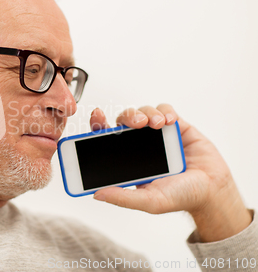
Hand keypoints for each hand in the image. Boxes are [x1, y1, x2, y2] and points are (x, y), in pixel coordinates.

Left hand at [89, 104, 251, 241]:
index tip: (97, 116)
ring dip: (147, 113)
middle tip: (136, 124)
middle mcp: (140, 144)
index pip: (107, 138)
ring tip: (156, 124)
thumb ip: (123, 197)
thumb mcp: (149, 201)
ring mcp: (158, 134)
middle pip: (124, 120)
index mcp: (128, 159)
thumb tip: (97, 194)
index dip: (99, 125)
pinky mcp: (176, 127)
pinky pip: (165, 110)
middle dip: (127, 117)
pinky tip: (169, 122)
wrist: (213, 191)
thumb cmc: (181, 197)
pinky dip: (165, 111)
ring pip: (143, 112)